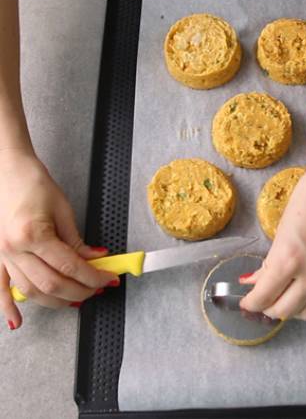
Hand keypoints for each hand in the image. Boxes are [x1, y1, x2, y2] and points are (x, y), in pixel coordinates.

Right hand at [0, 149, 118, 329]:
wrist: (6, 170)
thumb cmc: (33, 183)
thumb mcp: (63, 210)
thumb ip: (77, 241)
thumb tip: (96, 261)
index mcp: (32, 235)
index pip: (70, 266)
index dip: (93, 277)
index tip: (109, 279)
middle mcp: (14, 249)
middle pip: (51, 284)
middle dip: (80, 291)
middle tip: (98, 288)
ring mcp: (1, 255)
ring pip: (30, 291)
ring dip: (56, 300)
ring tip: (77, 299)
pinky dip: (8, 307)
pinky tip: (16, 322)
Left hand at [239, 157, 305, 320]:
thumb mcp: (284, 224)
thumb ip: (272, 257)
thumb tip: (258, 278)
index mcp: (290, 257)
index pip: (263, 297)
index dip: (250, 303)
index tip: (245, 300)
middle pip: (284, 311)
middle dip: (267, 308)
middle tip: (260, 297)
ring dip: (291, 308)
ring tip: (282, 294)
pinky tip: (302, 283)